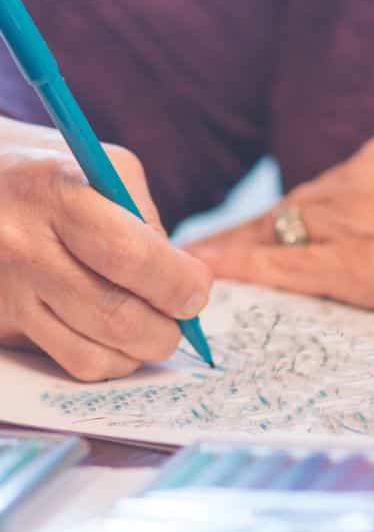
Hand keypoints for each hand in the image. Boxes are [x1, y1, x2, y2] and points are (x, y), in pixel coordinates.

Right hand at [0, 117, 212, 379]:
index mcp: (56, 193)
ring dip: (138, 351)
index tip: (196, 291)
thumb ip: (144, 222)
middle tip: (181, 318)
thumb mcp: (101, 170)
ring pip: (92, 354)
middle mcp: (23, 245)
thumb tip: (182, 284)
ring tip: (150, 327)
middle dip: (166, 329)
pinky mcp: (1, 323)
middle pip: (114, 315)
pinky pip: (66, 361)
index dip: (175, 282)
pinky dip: (105, 358)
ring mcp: (7, 291)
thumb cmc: (51, 175)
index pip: (128, 255)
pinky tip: (112, 334)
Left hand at [187, 134, 373, 321]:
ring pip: (270, 235)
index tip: (266, 226)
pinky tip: (208, 285)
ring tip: (184, 270)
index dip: (290, 215)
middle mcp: (361, 182)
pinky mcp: (353, 267)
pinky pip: (278, 270)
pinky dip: (239, 276)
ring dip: (228, 252)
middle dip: (245, 231)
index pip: (324, 191)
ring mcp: (353, 222)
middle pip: (286, 209)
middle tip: (199, 250)